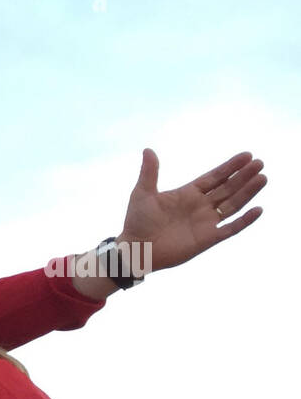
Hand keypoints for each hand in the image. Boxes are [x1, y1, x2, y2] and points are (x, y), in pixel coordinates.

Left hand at [116, 149, 264, 272]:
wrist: (135, 249)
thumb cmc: (137, 222)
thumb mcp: (143, 193)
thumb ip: (149, 172)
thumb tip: (148, 150)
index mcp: (188, 194)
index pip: (215, 177)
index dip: (230, 167)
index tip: (247, 155)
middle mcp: (200, 206)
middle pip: (228, 188)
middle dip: (243, 176)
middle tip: (259, 163)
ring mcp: (205, 223)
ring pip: (233, 205)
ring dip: (248, 192)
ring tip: (262, 178)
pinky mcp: (208, 239)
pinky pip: (231, 229)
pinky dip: (245, 221)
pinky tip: (258, 209)